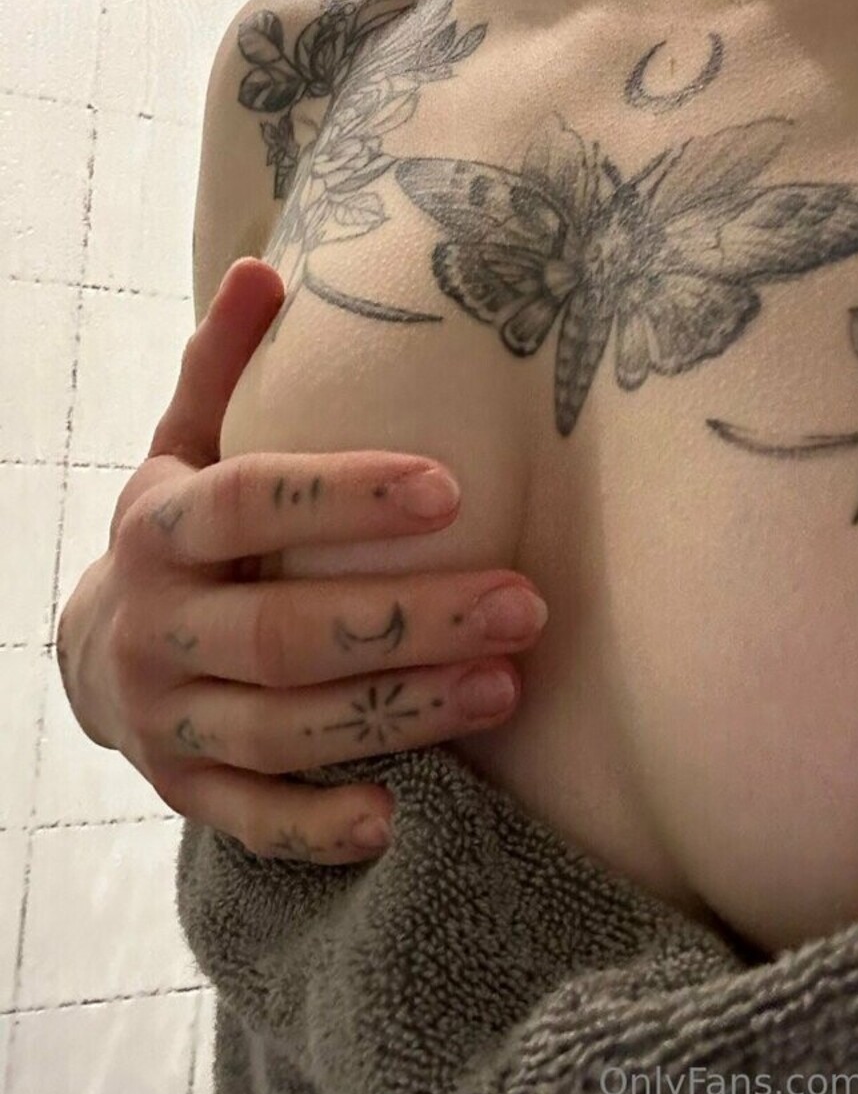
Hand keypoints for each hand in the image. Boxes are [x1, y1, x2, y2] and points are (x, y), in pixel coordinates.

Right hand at [55, 258, 545, 863]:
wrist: (99, 650)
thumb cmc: (183, 532)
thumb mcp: (186, 444)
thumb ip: (225, 368)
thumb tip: (262, 268)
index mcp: (157, 527)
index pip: (247, 504)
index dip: (342, 498)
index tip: (449, 490)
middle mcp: (152, 627)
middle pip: (284, 633)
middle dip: (409, 622)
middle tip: (524, 605)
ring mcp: (164, 719)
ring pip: (284, 728)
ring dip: (398, 714)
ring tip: (505, 686)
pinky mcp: (183, 790)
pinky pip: (250, 820)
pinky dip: (315, 825)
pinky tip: (395, 815)